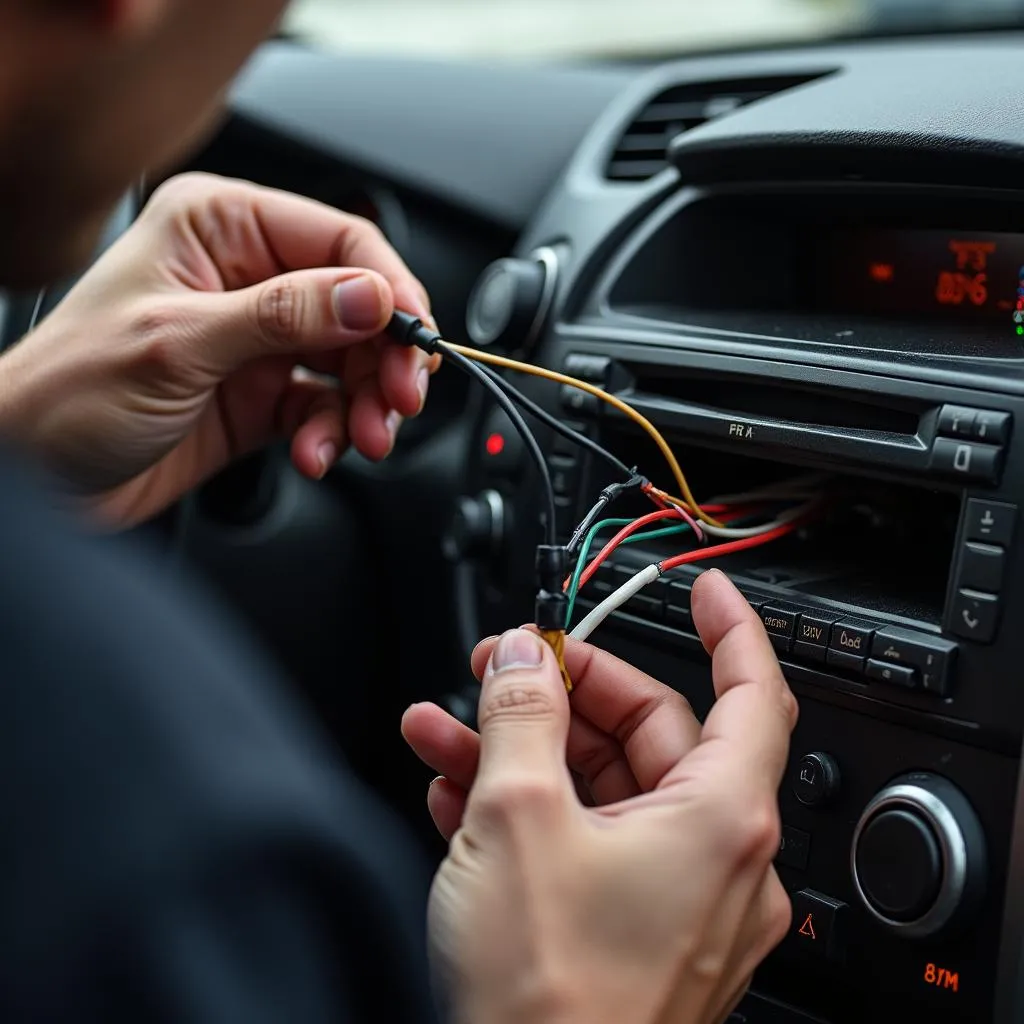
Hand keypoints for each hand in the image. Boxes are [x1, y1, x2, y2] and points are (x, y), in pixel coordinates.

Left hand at [0, 172, 438, 525]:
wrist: (32, 479)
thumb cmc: (69, 393)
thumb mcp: (180, 345)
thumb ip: (285, 316)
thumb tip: (371, 296)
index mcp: (220, 229)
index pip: (338, 240)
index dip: (389, 289)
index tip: (413, 340)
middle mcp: (246, 277)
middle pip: (358, 307)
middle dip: (383, 360)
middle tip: (398, 402)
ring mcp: (258, 339)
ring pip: (351, 362)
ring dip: (366, 405)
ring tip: (362, 439)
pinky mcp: (262, 393)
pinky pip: (327, 407)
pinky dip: (334, 433)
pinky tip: (316, 454)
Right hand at [402, 569, 797, 1023]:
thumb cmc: (547, 1002)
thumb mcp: (516, 818)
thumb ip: (522, 715)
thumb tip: (525, 660)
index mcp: (718, 820)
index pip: (752, 692)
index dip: (728, 627)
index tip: (703, 588)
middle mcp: (713, 861)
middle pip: (648, 735)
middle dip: (562, 692)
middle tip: (499, 668)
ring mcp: (672, 902)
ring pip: (599, 790)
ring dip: (520, 752)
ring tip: (444, 729)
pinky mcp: (629, 934)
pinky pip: (582, 843)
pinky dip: (525, 811)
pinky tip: (456, 795)